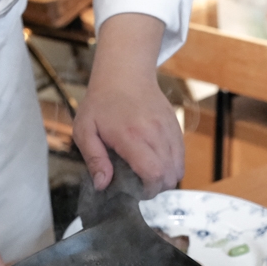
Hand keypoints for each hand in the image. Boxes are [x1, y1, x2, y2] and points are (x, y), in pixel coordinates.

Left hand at [72, 13, 183, 197]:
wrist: (124, 74)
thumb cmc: (101, 103)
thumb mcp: (84, 130)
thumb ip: (94, 159)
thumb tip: (103, 185)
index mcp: (132, 137)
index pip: (154, 174)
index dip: (147, 191)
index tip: (134, 190)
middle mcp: (155, 134)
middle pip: (170, 176)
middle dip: (155, 188)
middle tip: (138, 183)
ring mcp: (169, 130)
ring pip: (179, 168)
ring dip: (164, 178)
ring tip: (146, 172)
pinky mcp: (176, 127)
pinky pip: (181, 156)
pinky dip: (171, 165)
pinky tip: (154, 161)